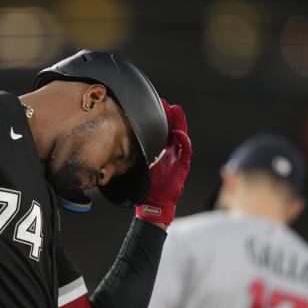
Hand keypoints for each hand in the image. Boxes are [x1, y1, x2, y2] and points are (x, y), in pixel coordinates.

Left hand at [136, 99, 191, 225]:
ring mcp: (178, 158)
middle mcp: (171, 152)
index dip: (162, 119)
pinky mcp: (183, 165)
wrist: (155, 203)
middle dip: (172, 116)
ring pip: (181, 136)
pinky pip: (185, 151)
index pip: (163, 131)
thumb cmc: (148, 186)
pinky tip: (179, 133)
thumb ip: (137, 154)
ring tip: (176, 111)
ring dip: (180, 123)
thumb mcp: (140, 166)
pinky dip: (183, 141)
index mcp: (162, 151)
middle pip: (174, 129)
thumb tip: (121, 142)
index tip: (158, 106)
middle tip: (168, 104)